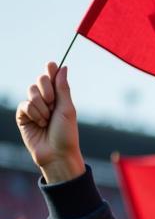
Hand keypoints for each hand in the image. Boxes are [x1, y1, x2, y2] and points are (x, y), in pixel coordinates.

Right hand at [15, 63, 84, 181]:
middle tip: (53, 104)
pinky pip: (24, 105)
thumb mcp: (67, 109)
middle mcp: (46, 101)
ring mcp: (33, 108)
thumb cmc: (67, 134)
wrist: (57, 153)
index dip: (50, 70)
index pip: (52, 77)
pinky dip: (33, 113)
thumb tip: (63, 67)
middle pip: (39, 81)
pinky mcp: (23, 116)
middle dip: (47, 91)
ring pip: (31, 92)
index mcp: (59, 98)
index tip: (51, 65)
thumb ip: (63, 88)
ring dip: (41, 106)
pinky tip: (39, 124)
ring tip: (47, 120)